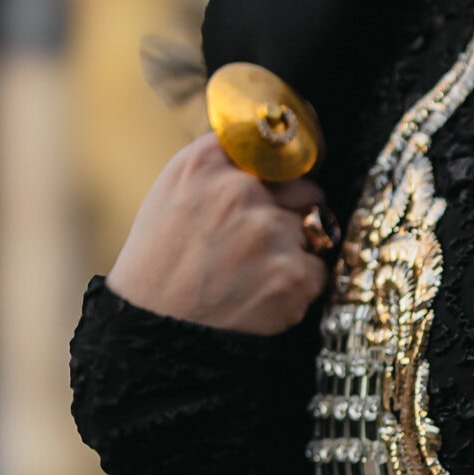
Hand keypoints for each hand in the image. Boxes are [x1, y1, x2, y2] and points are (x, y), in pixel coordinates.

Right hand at [106, 134, 334, 335]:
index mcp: (207, 162)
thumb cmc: (162, 261)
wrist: (154, 328)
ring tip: (256, 273)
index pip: (275, 146)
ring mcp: (270, 231)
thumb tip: (277, 150)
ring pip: (316, 231)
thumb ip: (222, 166)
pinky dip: (300, 287)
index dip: (288, 168)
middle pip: (306, 189)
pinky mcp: (292, 274)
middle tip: (263, 245)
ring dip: (297, 252)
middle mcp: (240, 189)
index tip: (293, 176)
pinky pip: (319, 272)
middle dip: (295, 213)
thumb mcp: (175, 192)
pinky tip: (263, 295)